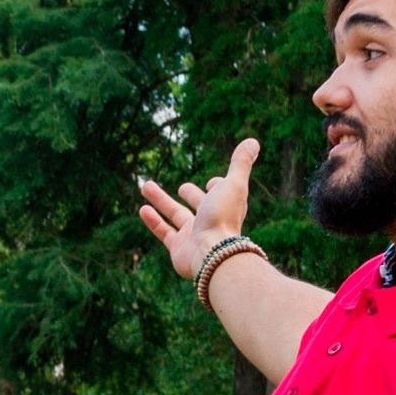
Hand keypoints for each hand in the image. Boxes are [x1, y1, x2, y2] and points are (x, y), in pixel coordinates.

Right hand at [138, 138, 259, 279]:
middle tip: (183, 188)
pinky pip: (163, 231)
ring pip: (175, 214)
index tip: (213, 182)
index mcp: (225, 206)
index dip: (218, 186)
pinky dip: (153, 220)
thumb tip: (253, 141)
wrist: (212, 253)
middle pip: (198, 205)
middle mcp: (210, 221)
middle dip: (191, 195)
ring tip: (145, 185)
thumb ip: (240, 164)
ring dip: (160, 200)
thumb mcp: (233, 184)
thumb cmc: (223, 218)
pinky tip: (142, 209)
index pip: (222, 193)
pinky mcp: (177, 247)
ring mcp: (193, 235)